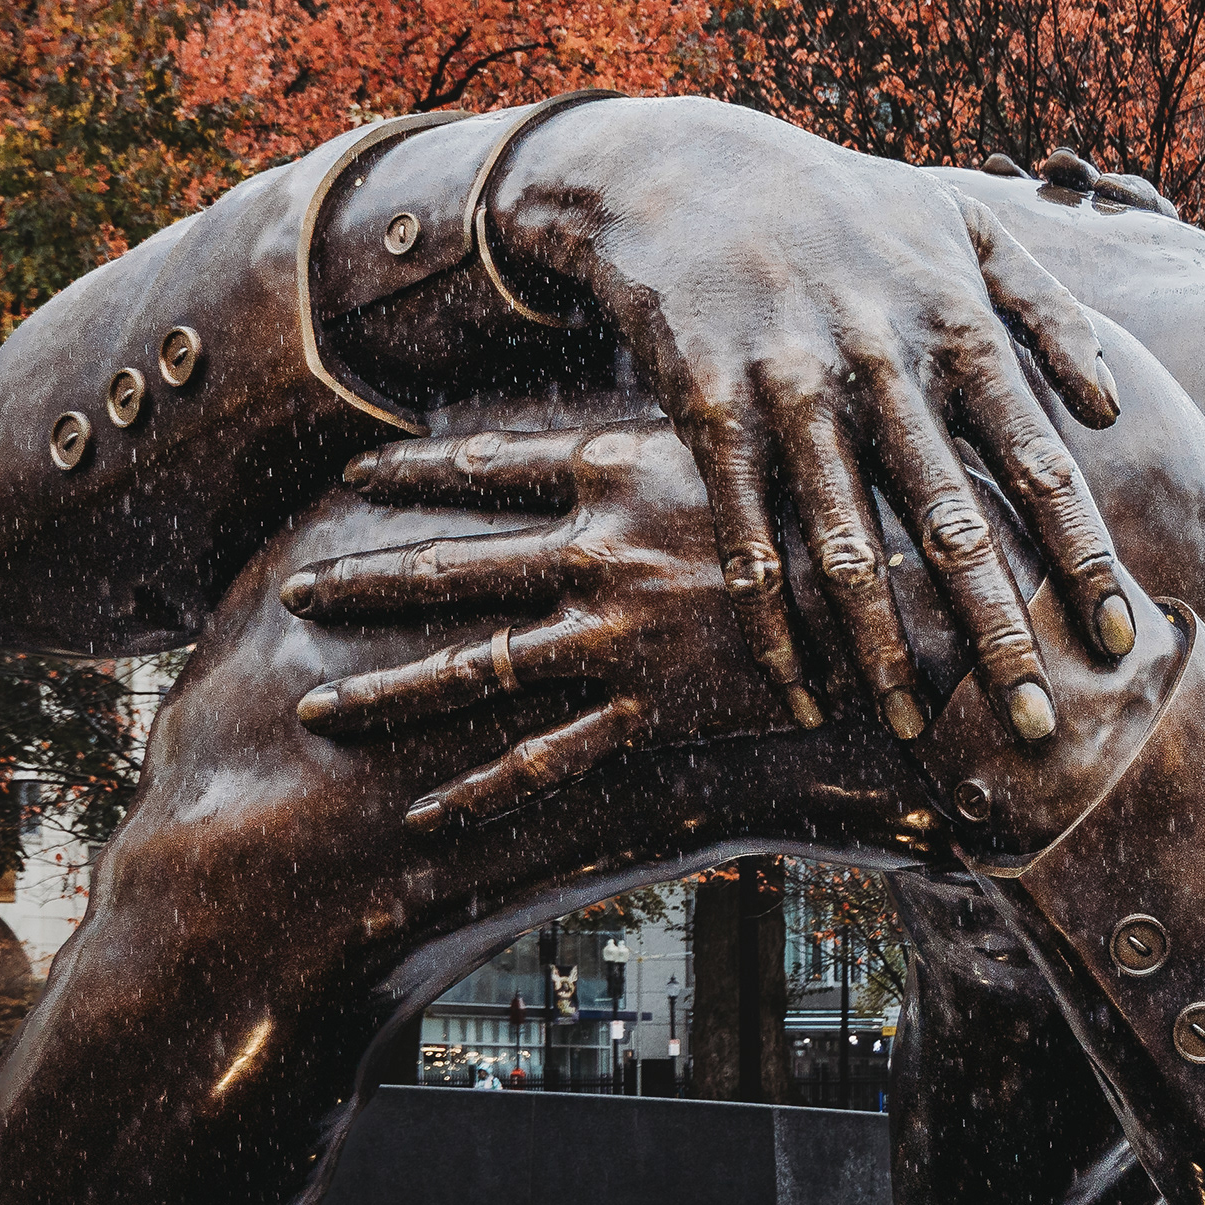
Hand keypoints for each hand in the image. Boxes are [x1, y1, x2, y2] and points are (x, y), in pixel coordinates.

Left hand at [282, 423, 816, 828]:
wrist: (913, 590)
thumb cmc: (849, 498)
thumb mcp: (757, 433)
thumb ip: (687, 425)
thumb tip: (662, 391)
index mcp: (623, 467)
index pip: (486, 461)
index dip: (412, 468)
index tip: (352, 473)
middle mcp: (601, 550)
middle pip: (452, 566)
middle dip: (362, 577)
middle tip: (291, 585)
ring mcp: (619, 635)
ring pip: (473, 668)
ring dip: (386, 689)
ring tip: (314, 705)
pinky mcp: (650, 710)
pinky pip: (544, 759)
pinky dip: (478, 790)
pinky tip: (420, 814)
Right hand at [488, 102, 1134, 745]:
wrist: (685, 169)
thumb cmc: (845, 207)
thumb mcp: (960, 224)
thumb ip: (1048, 308)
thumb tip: (1108, 410)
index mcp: (953, 320)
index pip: (1036, 458)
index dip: (1082, 553)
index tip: (1121, 635)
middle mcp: (880, 361)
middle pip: (950, 520)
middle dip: (1000, 631)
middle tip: (1042, 726)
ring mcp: (790, 387)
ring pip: (845, 546)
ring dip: (885, 649)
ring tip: (922, 731)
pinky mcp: (709, 409)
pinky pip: (745, 536)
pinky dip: (773, 622)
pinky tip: (803, 691)